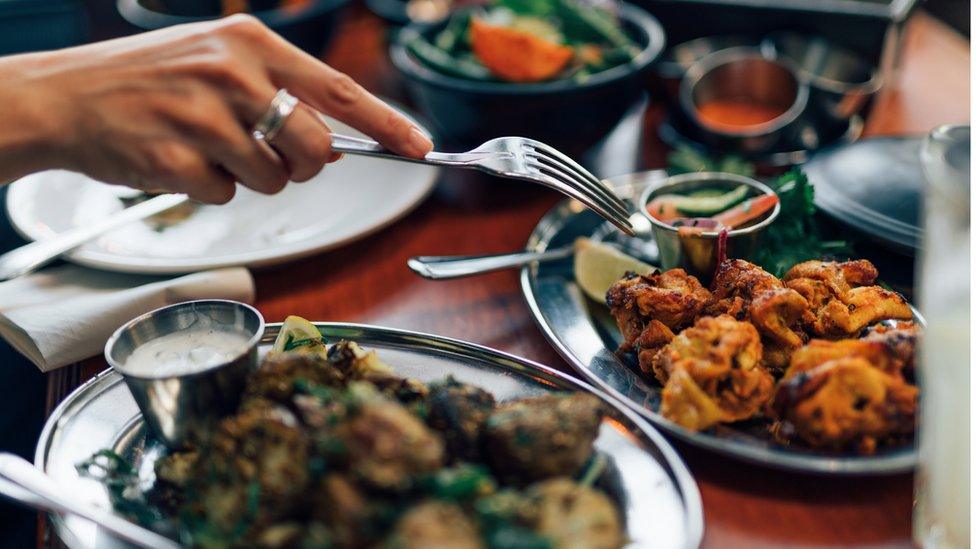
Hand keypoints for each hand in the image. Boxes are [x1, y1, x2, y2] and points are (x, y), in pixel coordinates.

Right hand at [0, 15, 432, 202]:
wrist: (66, 96)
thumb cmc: (150, 79)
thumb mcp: (218, 60)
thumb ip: (278, 90)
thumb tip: (336, 139)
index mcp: (250, 45)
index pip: (339, 90)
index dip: (386, 123)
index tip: (420, 146)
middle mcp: (231, 76)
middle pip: (315, 149)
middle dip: (303, 164)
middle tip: (268, 153)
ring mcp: (201, 117)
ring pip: (274, 180)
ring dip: (251, 177)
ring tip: (209, 148)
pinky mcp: (174, 159)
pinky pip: (226, 195)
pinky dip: (209, 189)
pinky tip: (179, 159)